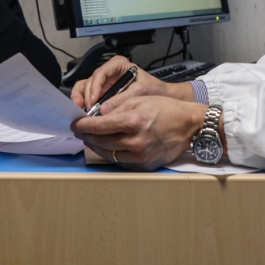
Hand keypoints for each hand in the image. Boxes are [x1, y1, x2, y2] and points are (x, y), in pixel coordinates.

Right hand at [71, 55, 193, 109]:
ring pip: (85, 88)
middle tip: (86, 110)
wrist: (163, 98)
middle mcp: (109, 72)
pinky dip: (86, 105)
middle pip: (90, 80)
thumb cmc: (154, 90)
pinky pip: (89, 97)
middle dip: (86, 95)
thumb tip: (104, 110)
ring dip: (82, 100)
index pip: (101, 72)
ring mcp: (104, 83)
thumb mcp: (140, 92)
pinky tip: (87, 115)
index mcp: (118, 64)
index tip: (93, 100)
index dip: (95, 86)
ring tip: (83, 113)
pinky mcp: (102, 94)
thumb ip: (122, 99)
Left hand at [71, 95, 206, 170]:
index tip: (76, 124)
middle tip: (80, 131)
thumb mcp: (140, 99)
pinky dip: (111, 153)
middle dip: (87, 136)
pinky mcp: (145, 165)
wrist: (189, 125)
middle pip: (101, 141)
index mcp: (133, 121)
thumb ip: (117, 106)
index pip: (99, 126)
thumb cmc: (167, 109)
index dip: (83, 125)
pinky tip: (107, 147)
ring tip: (90, 139)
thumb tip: (98, 113)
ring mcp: (140, 155)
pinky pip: (121, 161)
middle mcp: (135, 141)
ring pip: (109, 153)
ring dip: (96, 146)